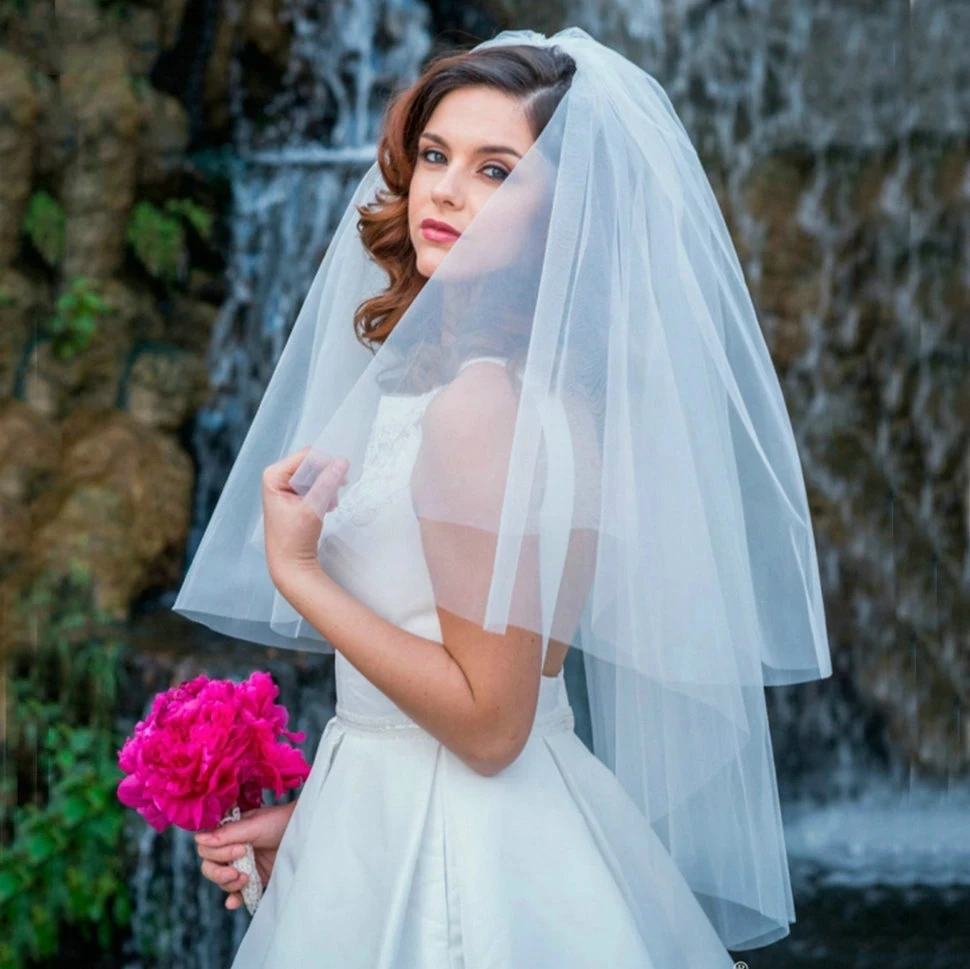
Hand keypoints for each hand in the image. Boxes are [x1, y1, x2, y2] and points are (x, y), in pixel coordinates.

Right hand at [194, 800, 296, 910]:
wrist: (306, 832)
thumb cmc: (281, 821)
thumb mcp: (255, 825)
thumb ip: (228, 834)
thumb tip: (197, 839)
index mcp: (229, 833)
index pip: (206, 849)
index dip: (218, 853)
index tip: (241, 849)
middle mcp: (232, 849)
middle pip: (209, 868)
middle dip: (219, 873)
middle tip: (237, 872)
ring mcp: (243, 865)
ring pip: (222, 881)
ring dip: (229, 884)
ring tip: (247, 879)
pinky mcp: (255, 879)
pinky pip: (238, 893)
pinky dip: (234, 899)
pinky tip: (234, 903)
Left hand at [261, 446, 348, 581]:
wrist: (290, 564)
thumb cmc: (294, 538)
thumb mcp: (312, 507)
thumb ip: (327, 482)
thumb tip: (342, 462)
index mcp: (274, 475)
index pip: (305, 457)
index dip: (325, 463)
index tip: (341, 475)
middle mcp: (277, 477)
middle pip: (310, 464)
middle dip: (326, 476)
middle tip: (338, 491)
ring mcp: (285, 487)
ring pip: (315, 474)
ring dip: (327, 486)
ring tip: (331, 503)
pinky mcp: (294, 496)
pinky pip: (314, 485)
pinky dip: (324, 493)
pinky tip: (328, 506)